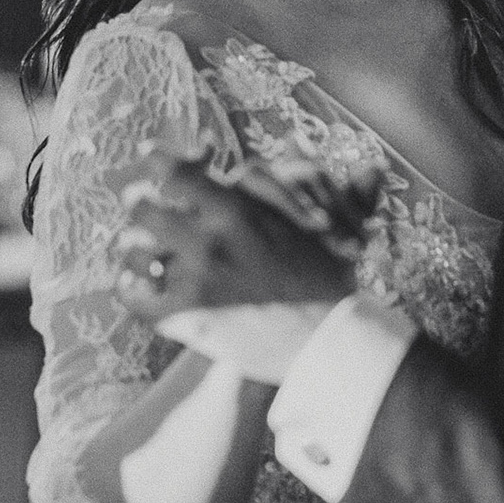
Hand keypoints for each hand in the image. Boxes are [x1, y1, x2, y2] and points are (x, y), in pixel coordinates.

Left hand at [112, 156, 358, 323]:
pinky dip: (128, 287)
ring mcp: (195, 281)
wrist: (327, 346)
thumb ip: (348, 192)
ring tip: (132, 245)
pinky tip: (133, 283)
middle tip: (136, 201)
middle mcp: (210, 241)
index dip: (157, 160)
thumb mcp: (341, 228)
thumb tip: (375, 167)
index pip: (176, 172)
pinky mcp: (187, 320)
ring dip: (129, 245)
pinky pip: (135, 296)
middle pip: (143, 206)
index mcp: (240, 211)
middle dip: (136, 201)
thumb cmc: (334, 284)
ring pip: (132, 249)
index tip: (148, 156)